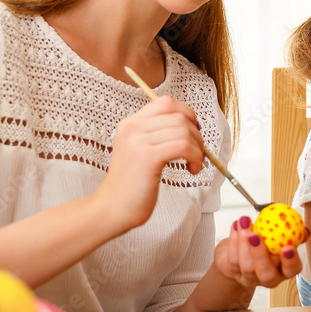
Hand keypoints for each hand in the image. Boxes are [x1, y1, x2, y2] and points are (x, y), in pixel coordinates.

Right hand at [96, 96, 204, 234]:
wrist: (112, 209)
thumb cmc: (132, 185)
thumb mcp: (140, 151)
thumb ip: (157, 135)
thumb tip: (191, 124)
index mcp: (130, 123)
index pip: (166, 102)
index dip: (186, 113)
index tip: (193, 132)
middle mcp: (132, 127)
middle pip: (179, 115)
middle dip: (196, 133)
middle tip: (196, 152)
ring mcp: (138, 141)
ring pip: (184, 130)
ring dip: (198, 148)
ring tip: (194, 164)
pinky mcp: (147, 157)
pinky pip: (183, 145)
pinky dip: (195, 157)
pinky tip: (192, 169)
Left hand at [214, 216, 304, 290]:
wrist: (239, 250)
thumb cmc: (266, 243)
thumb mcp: (280, 238)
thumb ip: (293, 234)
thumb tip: (305, 230)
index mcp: (284, 269)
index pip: (292, 270)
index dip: (291, 261)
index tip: (288, 248)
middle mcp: (268, 277)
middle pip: (267, 275)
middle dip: (260, 255)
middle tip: (254, 235)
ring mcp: (250, 278)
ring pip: (247, 267)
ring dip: (243, 242)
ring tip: (244, 222)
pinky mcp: (234, 273)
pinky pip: (233, 259)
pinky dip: (233, 240)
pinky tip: (236, 225)